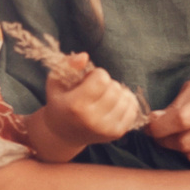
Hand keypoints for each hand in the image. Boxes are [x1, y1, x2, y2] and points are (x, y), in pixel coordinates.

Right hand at [29, 66, 146, 158]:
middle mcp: (92, 120)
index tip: (88, 80)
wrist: (63, 133)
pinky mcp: (117, 133)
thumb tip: (84, 56)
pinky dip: (126, 102)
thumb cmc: (60, 102)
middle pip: (115, 88)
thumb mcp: (56, 81)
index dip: (97, 74)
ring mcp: (106, 129)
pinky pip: (133, 109)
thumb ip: (68, 64)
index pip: (101, 79)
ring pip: (126, 98)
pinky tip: (114, 104)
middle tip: (96, 90)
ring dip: (118, 93)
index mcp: (75, 106)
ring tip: (104, 97)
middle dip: (107, 84)